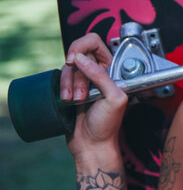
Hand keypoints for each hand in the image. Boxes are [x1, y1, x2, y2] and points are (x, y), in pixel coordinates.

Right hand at [60, 33, 127, 163]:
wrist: (93, 146)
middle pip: (78, 55)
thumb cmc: (108, 125)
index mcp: (113, 69)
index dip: (83, 46)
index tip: (75, 60)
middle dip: (76, 75)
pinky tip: (65, 100)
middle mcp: (98, 71)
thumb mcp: (113, 98)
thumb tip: (81, 57)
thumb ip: (101, 76)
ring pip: (68, 68)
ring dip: (68, 84)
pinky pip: (61, 79)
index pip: (94, 43)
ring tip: (75, 101)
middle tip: (82, 95)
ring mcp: (83, 80)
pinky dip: (61, 87)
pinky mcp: (70, 89)